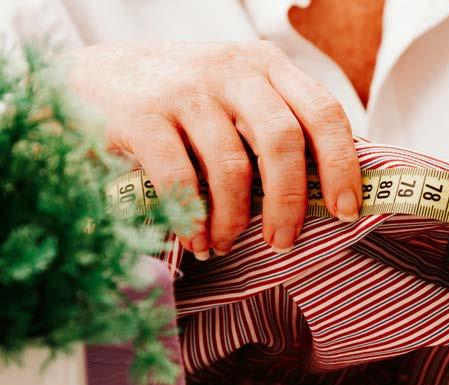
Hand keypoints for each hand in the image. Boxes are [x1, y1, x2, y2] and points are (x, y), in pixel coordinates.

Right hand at [69, 41, 361, 258]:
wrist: (92, 78)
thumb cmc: (182, 102)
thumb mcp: (236, 98)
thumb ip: (275, 129)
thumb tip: (327, 195)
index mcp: (266, 67)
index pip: (324, 113)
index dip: (342, 165)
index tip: (347, 209)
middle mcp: (232, 71)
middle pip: (282, 141)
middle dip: (289, 202)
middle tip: (283, 242)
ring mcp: (186, 90)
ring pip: (232, 167)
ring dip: (234, 220)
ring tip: (223, 245)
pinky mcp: (142, 115)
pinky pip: (181, 179)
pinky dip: (194, 219)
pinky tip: (196, 238)